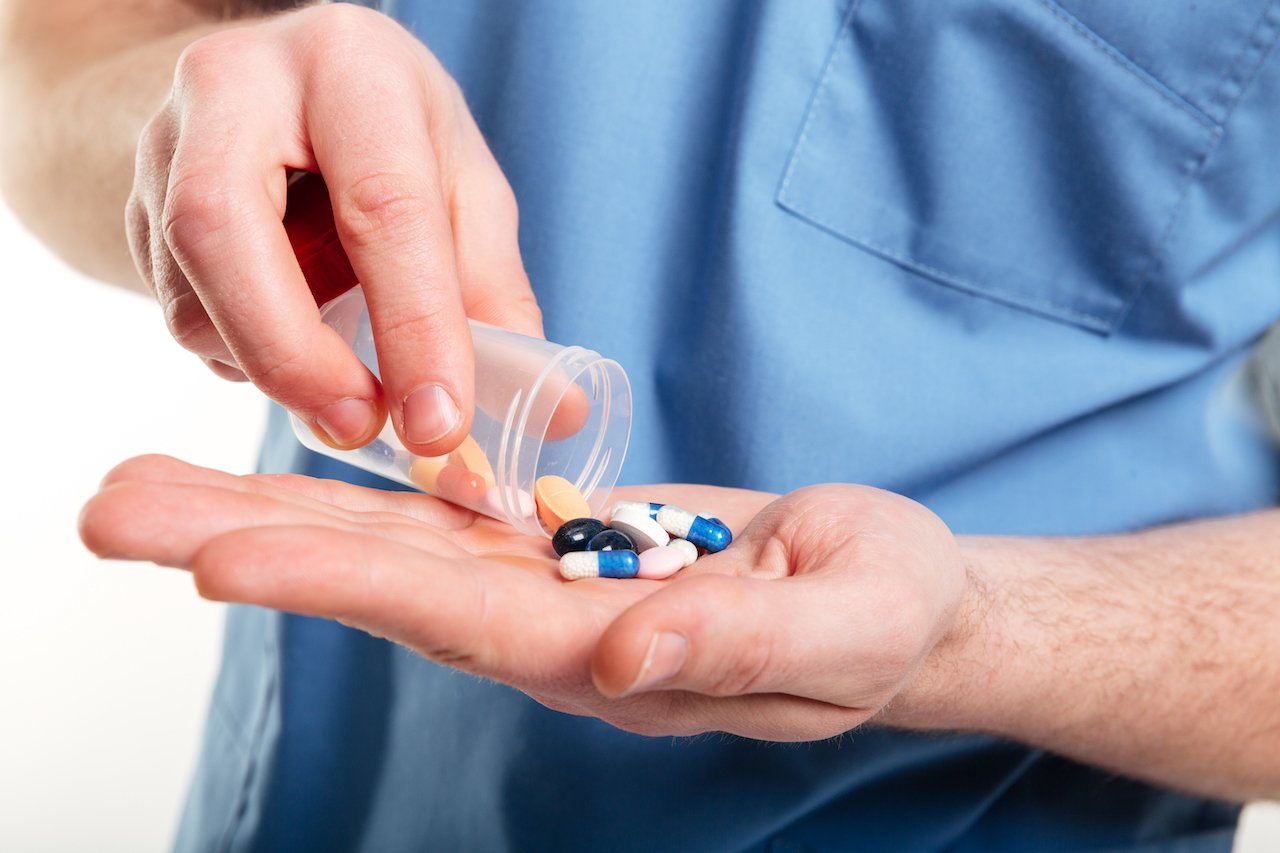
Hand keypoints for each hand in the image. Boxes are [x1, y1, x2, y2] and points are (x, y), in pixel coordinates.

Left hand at [80, 455, 966, 740]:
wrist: (890, 600)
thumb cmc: (884, 613)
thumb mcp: (842, 626)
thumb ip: (738, 646)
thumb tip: (621, 660)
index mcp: (616, 661)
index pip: (461, 624)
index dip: (345, 588)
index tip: (222, 560)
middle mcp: (557, 631)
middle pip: (390, 587)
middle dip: (257, 546)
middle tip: (119, 511)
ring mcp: (552, 586)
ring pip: (398, 546)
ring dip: (277, 512)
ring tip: (157, 488)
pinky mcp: (562, 542)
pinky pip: (445, 512)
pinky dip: (358, 486)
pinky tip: (282, 460)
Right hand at [127, 4, 540, 454]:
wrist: (278, 96)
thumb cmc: (390, 139)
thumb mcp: (462, 186)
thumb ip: (499, 293)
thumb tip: (556, 413)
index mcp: (350, 68)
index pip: (381, 202)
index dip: (413, 324)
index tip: (439, 423)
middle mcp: (237, 86)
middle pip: (224, 229)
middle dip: (295, 354)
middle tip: (360, 426)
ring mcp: (165, 142)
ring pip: (189, 286)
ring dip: (270, 365)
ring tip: (343, 388)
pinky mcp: (134, 202)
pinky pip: (178, 310)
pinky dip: (243, 354)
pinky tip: (293, 342)